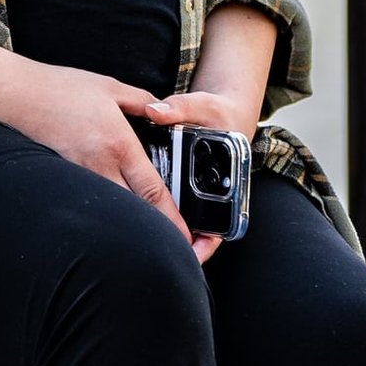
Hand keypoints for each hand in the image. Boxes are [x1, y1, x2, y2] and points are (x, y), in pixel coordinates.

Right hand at [0, 60, 195, 245]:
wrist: (17, 95)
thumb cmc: (61, 88)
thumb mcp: (111, 87)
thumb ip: (143, 101)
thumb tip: (163, 112)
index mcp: (119, 144)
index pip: (152, 191)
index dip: (173, 220)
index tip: (188, 238)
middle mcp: (101, 166)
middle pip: (135, 212)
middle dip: (156, 232)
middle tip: (174, 244)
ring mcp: (81, 176)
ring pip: (114, 210)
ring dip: (132, 223)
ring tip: (148, 233)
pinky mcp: (66, 177)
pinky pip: (92, 201)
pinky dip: (107, 211)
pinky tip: (113, 212)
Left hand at [138, 85, 259, 262]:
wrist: (221, 112)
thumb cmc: (216, 112)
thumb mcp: (201, 107)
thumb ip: (178, 109)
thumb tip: (155, 113)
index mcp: (227, 179)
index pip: (221, 220)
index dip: (206, 241)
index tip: (190, 251)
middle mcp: (213, 192)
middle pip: (201, 229)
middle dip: (184, 245)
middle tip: (163, 259)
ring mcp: (198, 192)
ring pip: (186, 222)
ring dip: (170, 233)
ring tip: (145, 248)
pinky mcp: (183, 188)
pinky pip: (173, 207)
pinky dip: (159, 214)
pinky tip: (139, 220)